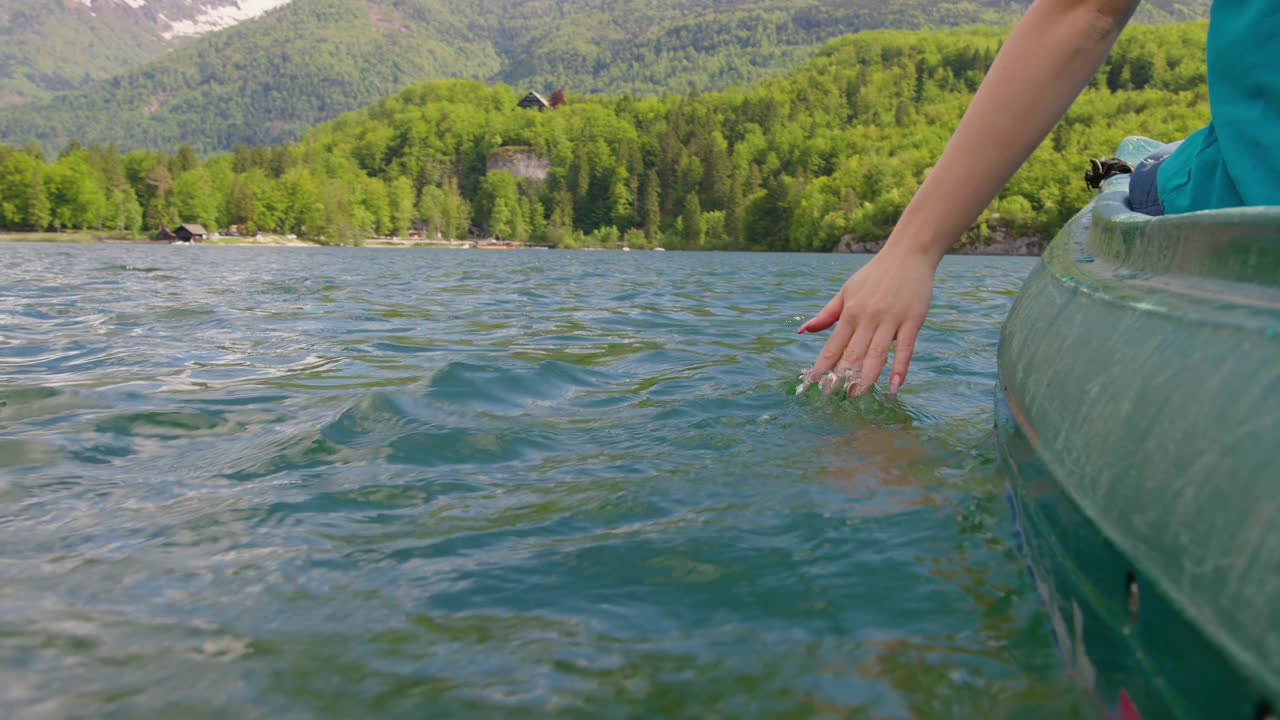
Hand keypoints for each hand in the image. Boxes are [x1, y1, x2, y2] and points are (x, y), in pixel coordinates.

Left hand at [797, 247, 934, 396]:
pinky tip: (894, 386)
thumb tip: (803, 332)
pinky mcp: (912, 320)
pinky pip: (905, 348)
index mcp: (850, 312)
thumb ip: (827, 314)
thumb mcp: (846, 291)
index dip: (822, 366)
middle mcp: (868, 317)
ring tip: (856, 396)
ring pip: (876, 353)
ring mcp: (891, 319)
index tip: (812, 385)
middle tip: (831, 398)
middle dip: (841, 377)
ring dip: (866, 377)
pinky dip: (900, 368)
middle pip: (852, 353)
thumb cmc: (874, 276)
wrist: (908, 254)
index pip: (832, 345)